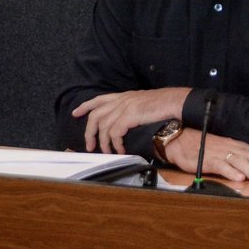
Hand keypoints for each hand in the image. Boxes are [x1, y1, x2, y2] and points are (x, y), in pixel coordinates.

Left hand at [71, 87, 189, 153]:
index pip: (98, 99)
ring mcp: (124, 107)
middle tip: (90, 146)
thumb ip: (130, 109)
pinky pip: (114, 133)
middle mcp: (121, 100)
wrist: (173, 102)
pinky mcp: (129, 116)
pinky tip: (120, 150)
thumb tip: (123, 123)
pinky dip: (115, 144)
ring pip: (103, 127)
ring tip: (108, 152)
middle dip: (89, 132)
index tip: (75, 113)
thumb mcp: (141, 103)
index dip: (85, 106)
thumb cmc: (162, 104)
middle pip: (95, 115)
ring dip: (103, 143)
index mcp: (123, 96)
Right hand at [165, 129, 248, 182]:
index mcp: (240, 147)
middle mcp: (233, 148)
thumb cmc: (206, 147)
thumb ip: (241, 159)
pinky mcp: (208, 159)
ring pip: (240, 161)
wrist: (182, 139)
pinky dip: (230, 171)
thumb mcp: (227, 151)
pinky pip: (221, 165)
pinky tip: (239, 178)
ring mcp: (221, 153)